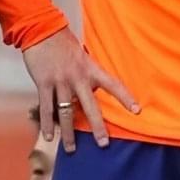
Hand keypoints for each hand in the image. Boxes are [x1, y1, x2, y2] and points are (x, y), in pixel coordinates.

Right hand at [22, 28, 139, 152]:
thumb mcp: (82, 55)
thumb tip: (91, 91)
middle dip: (97, 127)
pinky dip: (47, 124)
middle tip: (103, 144)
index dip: (125, 97)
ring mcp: (60, 81)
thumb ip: (87, 73)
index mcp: (90, 68)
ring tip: (71, 149)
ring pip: (66, 113)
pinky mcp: (44, 83)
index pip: (113, 85)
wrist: (41, 30)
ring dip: (69, 133)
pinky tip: (50, 136)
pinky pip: (46, 108)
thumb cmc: (63, 42)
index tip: (137, 111)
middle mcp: (78, 77)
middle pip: (90, 106)